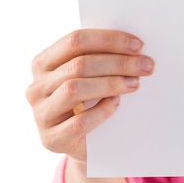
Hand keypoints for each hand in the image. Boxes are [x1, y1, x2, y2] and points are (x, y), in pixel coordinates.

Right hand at [26, 29, 153, 162]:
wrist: (85, 142)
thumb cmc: (90, 100)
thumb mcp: (91, 76)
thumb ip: (101, 59)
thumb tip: (135, 48)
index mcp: (44, 63)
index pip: (75, 41)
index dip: (109, 40)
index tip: (138, 45)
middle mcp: (37, 87)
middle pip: (79, 65)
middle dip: (118, 63)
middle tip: (146, 65)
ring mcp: (41, 114)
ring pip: (75, 89)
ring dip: (111, 83)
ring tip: (135, 83)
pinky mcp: (51, 139)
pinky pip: (79, 122)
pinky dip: (102, 111)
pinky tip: (117, 103)